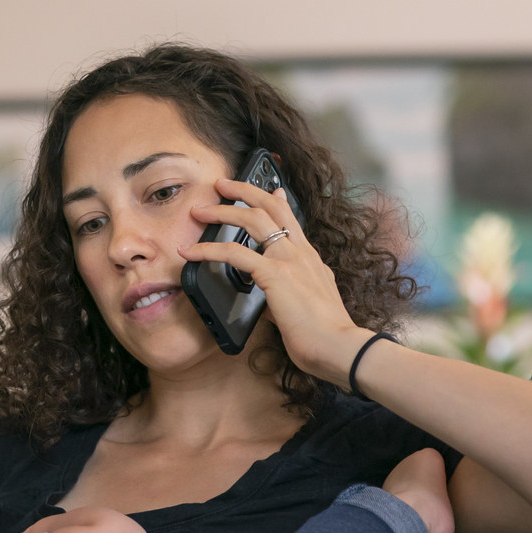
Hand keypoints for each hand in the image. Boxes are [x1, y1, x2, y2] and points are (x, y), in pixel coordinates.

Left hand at [180, 177, 376, 383]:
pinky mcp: (275, 274)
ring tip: (200, 211)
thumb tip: (269, 305)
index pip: (292, 220)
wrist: (339, 347)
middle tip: (223, 185)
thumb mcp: (305, 310)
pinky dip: (209, 249)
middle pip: (271, 207)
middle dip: (244, 191)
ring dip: (222, 211)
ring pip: (252, 220)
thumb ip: (285, 300)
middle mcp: (301, 253)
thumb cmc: (325, 336)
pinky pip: (235, 254)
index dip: (277, 201)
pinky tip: (192, 251)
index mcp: (310, 259)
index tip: (270, 191)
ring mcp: (289, 260)